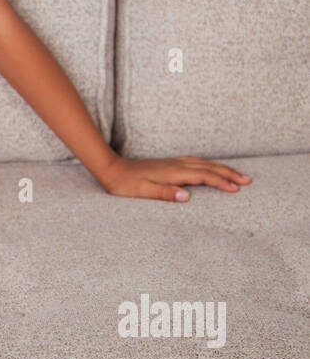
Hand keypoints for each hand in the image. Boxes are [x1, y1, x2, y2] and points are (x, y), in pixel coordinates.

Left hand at [101, 155, 251, 201]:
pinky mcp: (169, 164)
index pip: (203, 176)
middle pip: (208, 167)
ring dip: (221, 168)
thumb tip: (187, 196)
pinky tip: (210, 167)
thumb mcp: (143, 193)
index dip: (221, 182)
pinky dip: (209, 164)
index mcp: (172, 173)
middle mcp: (175, 165)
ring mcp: (172, 163)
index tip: (236, 189)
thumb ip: (165, 194)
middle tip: (247, 181)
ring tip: (236, 175)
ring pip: (203, 162)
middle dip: (229, 173)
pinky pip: (195, 161)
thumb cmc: (125, 185)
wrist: (111, 169)